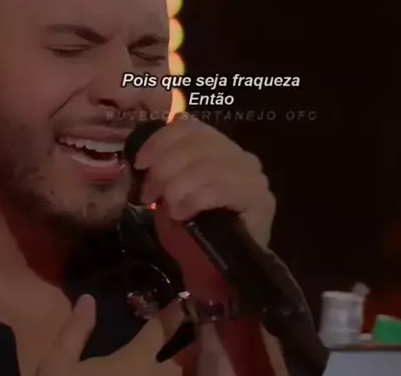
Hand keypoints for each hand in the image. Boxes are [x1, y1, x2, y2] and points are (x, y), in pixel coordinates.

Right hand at [37, 294, 184, 375]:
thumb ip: (75, 330)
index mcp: (134, 362)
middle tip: (159, 360)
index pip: (158, 332)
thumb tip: (88, 299)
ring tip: (150, 373)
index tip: (179, 307)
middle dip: (169, 362)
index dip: (167, 319)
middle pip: (174, 367)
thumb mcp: (57, 364)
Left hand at [135, 114, 275, 287]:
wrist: (215, 274)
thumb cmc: (191, 230)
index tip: (140, 162)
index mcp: (220, 147)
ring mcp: (254, 177)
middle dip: (165, 167)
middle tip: (150, 194)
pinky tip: (182, 214)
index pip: (190, 126)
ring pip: (206, 165)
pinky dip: (193, 200)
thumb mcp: (170, 190)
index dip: (160, 140)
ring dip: (177, 186)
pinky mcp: (260, 200)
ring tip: (168, 207)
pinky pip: (219, 189)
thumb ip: (164, 166)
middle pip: (197, 144)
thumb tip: (145, 155)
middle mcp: (242, 156)